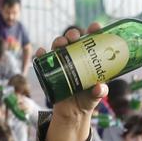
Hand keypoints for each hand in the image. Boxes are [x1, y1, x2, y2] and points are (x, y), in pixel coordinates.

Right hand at [44, 26, 103, 140]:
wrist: (72, 113)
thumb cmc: (87, 100)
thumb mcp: (96, 95)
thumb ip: (99, 92)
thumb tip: (99, 88)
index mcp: (89, 59)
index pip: (92, 40)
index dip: (93, 31)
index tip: (95, 27)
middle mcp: (75, 57)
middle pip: (73, 40)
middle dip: (73, 34)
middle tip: (74, 37)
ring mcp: (62, 63)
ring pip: (58, 47)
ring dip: (58, 41)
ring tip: (60, 44)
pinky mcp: (51, 71)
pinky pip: (44, 60)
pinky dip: (41, 54)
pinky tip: (41, 52)